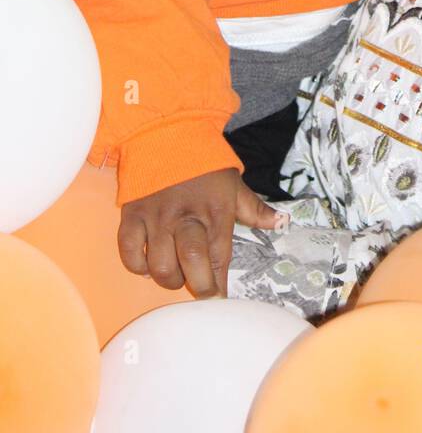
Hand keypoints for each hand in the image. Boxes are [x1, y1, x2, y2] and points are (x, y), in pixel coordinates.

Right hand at [118, 168, 279, 298]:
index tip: (220, 300)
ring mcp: (156, 217)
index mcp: (215, 211)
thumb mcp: (234, 183)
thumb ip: (255, 209)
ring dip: (168, 278)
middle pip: (191, 263)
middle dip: (199, 286)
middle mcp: (186, 217)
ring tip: (176, 273)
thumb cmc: (204, 163)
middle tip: (201, 291)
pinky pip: (129, 252)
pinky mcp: (132, 215)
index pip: (219, 256)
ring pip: (159, 265)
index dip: (220, 284)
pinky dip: (137, 266)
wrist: (167, 132)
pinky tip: (148, 263)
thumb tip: (281, 223)